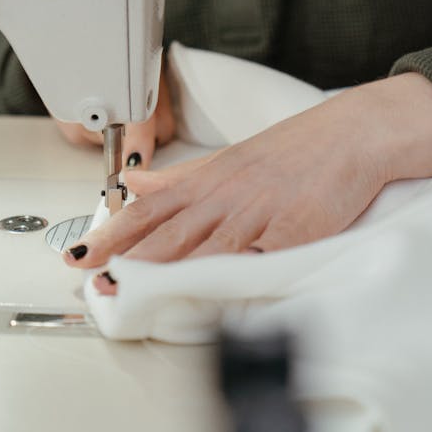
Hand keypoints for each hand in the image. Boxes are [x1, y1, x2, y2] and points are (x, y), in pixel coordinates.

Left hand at [64, 72, 431, 289]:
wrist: (352, 137)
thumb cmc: (294, 151)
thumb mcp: (228, 159)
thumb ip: (180, 177)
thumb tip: (135, 183)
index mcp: (209, 179)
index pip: (149, 209)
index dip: (113, 232)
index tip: (80, 253)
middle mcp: (226, 196)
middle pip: (167, 231)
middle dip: (126, 256)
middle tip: (91, 277)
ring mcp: (258, 215)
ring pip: (204, 245)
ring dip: (166, 268)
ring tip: (131, 287)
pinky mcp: (291, 233)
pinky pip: (256, 260)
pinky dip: (232, 277)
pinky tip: (209, 294)